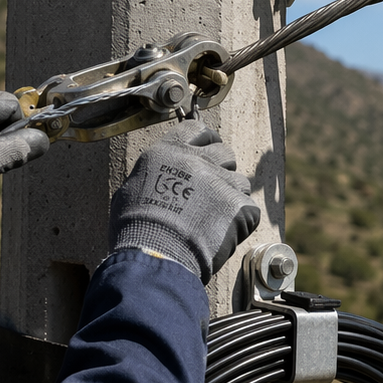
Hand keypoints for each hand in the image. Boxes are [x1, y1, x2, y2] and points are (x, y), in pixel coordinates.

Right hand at [109, 121, 259, 282]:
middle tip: (214, 189)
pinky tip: (223, 234)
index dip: (205, 140)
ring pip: (240, 182)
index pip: (196, 129)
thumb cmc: (136, 228)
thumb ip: (154, 176)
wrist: (154, 253)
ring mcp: (219, 181)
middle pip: (225, 153)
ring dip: (232, 197)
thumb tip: (159, 179)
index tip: (208, 149)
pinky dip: (242, 223)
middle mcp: (196, 161)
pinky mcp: (237, 205)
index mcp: (168, 152)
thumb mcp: (132, 190)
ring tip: (215, 219)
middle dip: (223, 168)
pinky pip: (250, 210)